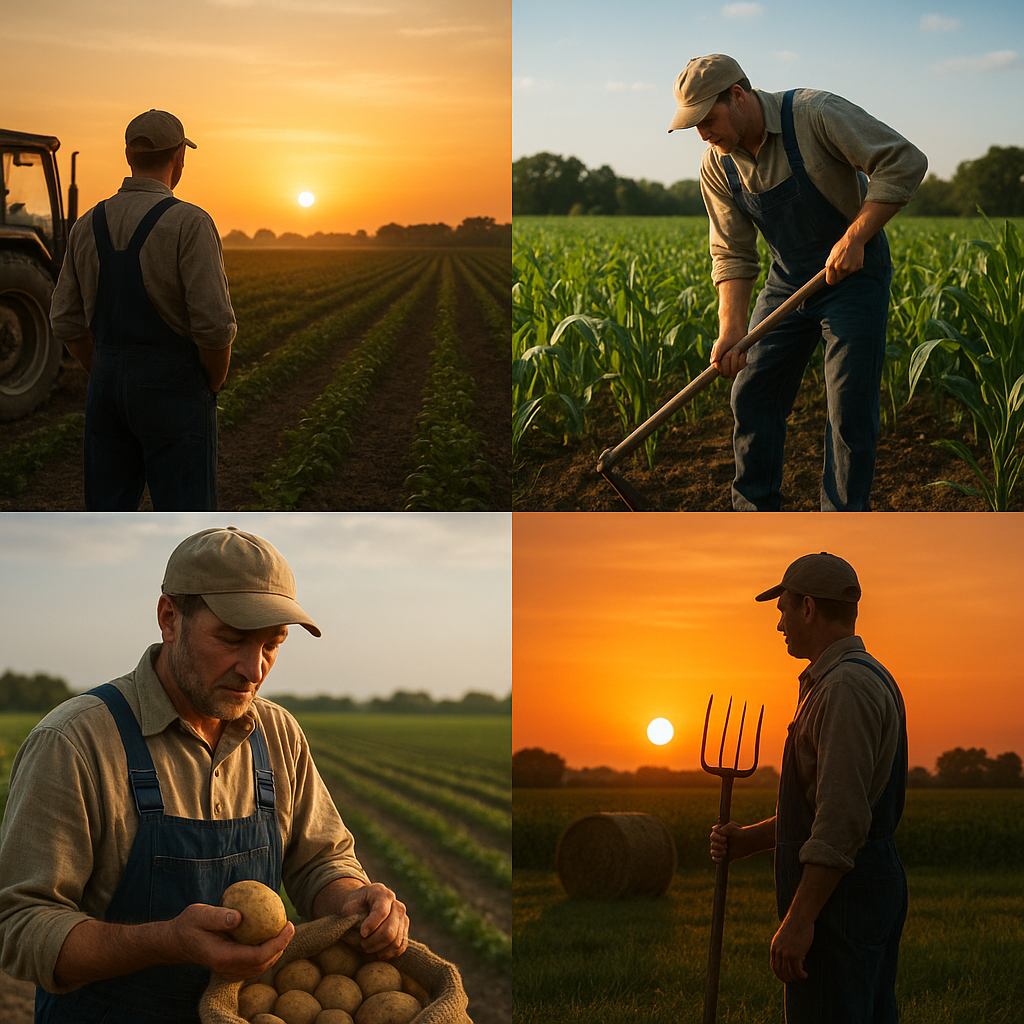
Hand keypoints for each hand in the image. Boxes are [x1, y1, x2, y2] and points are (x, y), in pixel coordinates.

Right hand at [169, 903, 293, 978]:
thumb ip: (219, 917)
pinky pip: (253, 962)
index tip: (288, 925)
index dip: (278, 943)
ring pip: (259, 966)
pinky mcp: (230, 964)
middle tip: (290, 926)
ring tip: (284, 930)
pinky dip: (266, 952)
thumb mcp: (199, 914)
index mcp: (222, 957)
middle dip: (281, 947)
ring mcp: (228, 969)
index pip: (258, 956)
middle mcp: (227, 967)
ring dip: (275, 951)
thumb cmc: (188, 925)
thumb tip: (240, 916)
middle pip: (262, 964)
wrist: (175, 941)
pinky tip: (269, 935)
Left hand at [337, 883, 408, 959]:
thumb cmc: (355, 906)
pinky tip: (377, 953)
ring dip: (379, 950)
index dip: (371, 925)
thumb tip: (360, 926)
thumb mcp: (350, 904)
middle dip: (373, 942)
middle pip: (390, 931)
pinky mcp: (405, 931)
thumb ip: (352, 911)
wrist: (363, 907)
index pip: (382, 912)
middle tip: (361, 944)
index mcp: (384, 895)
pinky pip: (401, 947)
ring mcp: (403, 919)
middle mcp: (397, 906)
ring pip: (395, 942)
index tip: (362, 934)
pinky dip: (389, 954)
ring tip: (367, 948)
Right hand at [710, 329, 748, 378]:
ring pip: (735, 370)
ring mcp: (733, 366)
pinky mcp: (740, 363)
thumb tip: (713, 362)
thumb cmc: (725, 340)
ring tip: (736, 350)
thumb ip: (716, 354)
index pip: (720, 372)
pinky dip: (742, 359)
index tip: (725, 355)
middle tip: (730, 351)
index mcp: (717, 364)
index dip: (724, 366)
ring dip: (736, 359)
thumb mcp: (719, 346)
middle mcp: (724, 367)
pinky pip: (742, 366)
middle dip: (729, 361)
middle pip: (727, 373)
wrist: (734, 334)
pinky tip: (742, 353)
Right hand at [710, 821, 747, 862]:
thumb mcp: (732, 827)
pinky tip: (720, 859)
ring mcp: (720, 849)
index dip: (717, 838)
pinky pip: (716, 859)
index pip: (712, 836)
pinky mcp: (723, 856)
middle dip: (718, 846)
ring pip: (713, 852)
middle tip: (726, 846)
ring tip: (725, 852)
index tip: (725, 838)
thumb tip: (717, 830)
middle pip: (712, 844)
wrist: (747, 841)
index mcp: (718, 833)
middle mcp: (717, 841)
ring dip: (717, 853)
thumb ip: (724, 828)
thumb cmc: (739, 832)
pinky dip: (717, 860)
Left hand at [770, 915, 812, 982]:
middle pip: (781, 971)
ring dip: (796, 978)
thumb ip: (782, 947)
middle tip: (796, 980)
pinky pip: (798, 970)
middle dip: (788, 978)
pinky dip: (801, 975)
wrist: (799, 918)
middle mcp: (778, 951)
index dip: (780, 975)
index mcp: (774, 947)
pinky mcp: (796, 954)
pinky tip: (805, 975)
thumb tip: (786, 958)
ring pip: (789, 972)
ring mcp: (786, 953)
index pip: (774, 966)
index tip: (786, 979)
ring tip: (802, 977)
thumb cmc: (794, 926)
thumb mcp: (783, 937)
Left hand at [825, 232, 864, 284]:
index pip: (830, 280)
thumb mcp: (832, 256)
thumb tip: (828, 275)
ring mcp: (848, 268)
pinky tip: (854, 259)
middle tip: (843, 264)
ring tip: (849, 260)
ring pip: (847, 274)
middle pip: (839, 278)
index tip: (834, 280)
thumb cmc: (841, 247)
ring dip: (848, 270)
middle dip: (840, 274)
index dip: (832, 281)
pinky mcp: (857, 267)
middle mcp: (839, 268)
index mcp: (830, 266)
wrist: (853, 239)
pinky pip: (854, 271)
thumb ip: (830, 265)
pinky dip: (854, 266)